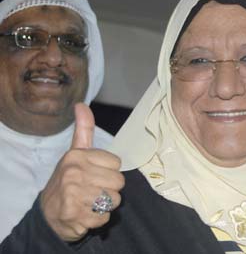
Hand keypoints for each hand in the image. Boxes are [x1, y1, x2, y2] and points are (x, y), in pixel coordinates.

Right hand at [40, 103, 124, 241]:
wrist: (49, 214)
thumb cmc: (68, 180)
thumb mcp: (75, 152)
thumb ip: (83, 129)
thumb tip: (81, 104)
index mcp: (77, 156)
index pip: (117, 164)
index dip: (109, 171)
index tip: (94, 174)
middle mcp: (74, 173)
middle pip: (119, 182)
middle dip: (109, 189)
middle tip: (92, 190)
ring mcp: (73, 195)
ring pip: (114, 200)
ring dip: (105, 204)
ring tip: (89, 201)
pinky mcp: (75, 215)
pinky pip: (105, 216)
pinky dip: (98, 218)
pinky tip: (85, 213)